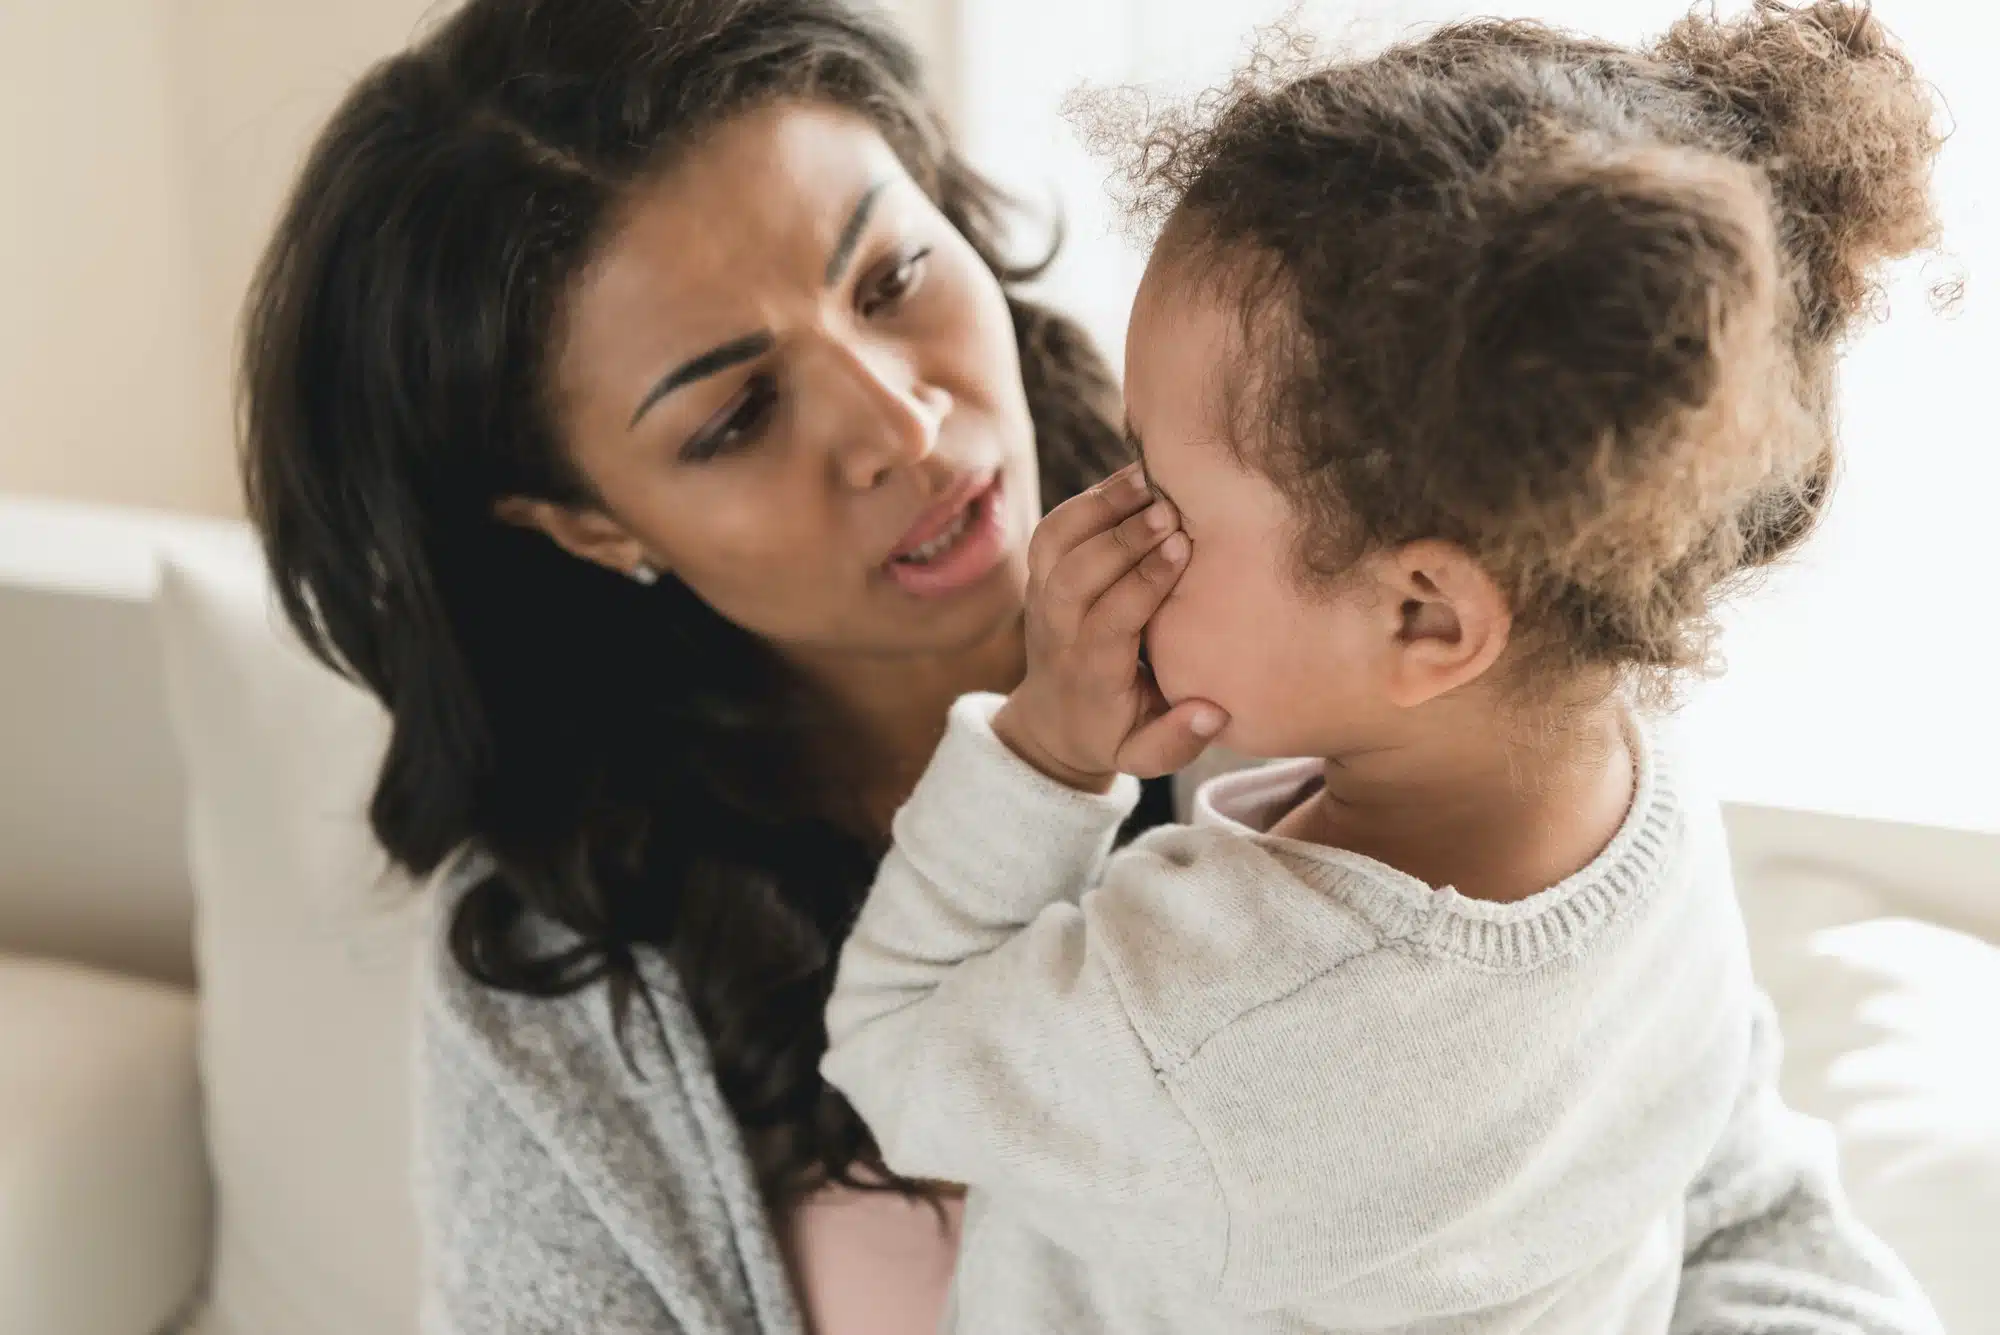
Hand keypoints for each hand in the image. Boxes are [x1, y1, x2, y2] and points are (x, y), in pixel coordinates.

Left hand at [992, 465, 1226, 789]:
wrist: (1053, 723)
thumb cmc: (1112, 734)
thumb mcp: (1143, 757)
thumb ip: (1177, 741)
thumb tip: (1212, 711)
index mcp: (1088, 675)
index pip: (1108, 622)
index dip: (1142, 583)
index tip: (1181, 549)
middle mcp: (1056, 632)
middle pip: (1073, 576)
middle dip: (1120, 539)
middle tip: (1168, 507)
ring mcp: (1041, 599)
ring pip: (1054, 543)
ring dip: (1099, 506)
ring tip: (1149, 477)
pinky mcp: (1040, 574)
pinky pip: (1053, 528)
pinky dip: (1088, 498)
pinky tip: (1134, 478)